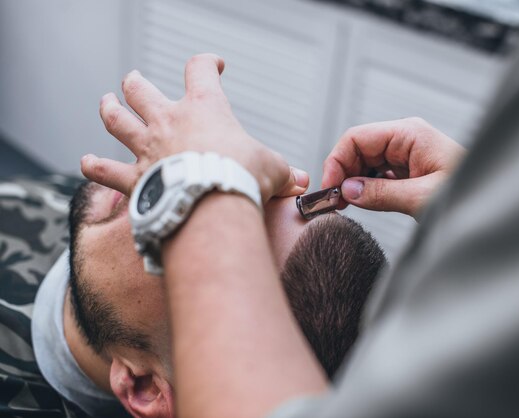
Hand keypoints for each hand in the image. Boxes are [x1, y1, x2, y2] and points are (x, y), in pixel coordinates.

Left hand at [83, 53, 308, 200]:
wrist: (213, 203)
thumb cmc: (243, 177)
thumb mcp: (273, 168)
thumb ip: (284, 172)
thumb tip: (302, 182)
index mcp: (203, 108)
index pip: (199, 69)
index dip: (206, 62)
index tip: (214, 65)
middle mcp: (168, 121)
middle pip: (141, 89)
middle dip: (136, 83)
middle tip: (134, 81)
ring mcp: (147, 148)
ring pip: (116, 119)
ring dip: (110, 109)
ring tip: (106, 102)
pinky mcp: (135, 179)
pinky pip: (104, 170)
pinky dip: (94, 166)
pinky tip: (87, 162)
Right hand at [322, 117, 464, 216]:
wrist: (497, 202)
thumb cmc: (469, 194)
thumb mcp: (422, 198)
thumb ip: (381, 194)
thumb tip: (347, 191)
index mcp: (409, 134)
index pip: (357, 138)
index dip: (337, 162)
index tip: (329, 189)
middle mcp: (405, 138)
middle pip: (358, 149)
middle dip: (343, 173)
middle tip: (334, 203)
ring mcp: (407, 153)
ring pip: (366, 162)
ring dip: (354, 182)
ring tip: (347, 205)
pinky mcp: (409, 168)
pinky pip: (378, 173)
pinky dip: (367, 187)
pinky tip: (365, 202)